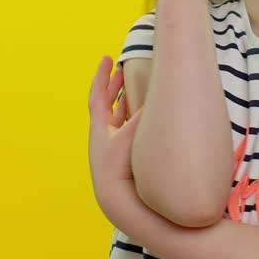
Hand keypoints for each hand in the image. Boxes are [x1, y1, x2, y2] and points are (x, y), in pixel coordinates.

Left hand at [87, 55, 142, 213]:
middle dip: (113, 87)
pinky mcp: (120, 160)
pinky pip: (124, 134)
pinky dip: (130, 123)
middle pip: (105, 105)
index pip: (97, 95)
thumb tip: (161, 95)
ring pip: (114, 120)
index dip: (101, 75)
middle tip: (121, 72)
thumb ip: (145, 115)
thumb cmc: (121, 168)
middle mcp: (101, 138)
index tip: (106, 58)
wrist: (116, 199)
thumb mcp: (132, 136)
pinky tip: (140, 120)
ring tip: (130, 93)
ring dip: (123, 105)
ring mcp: (109, 150)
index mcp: (99, 128)